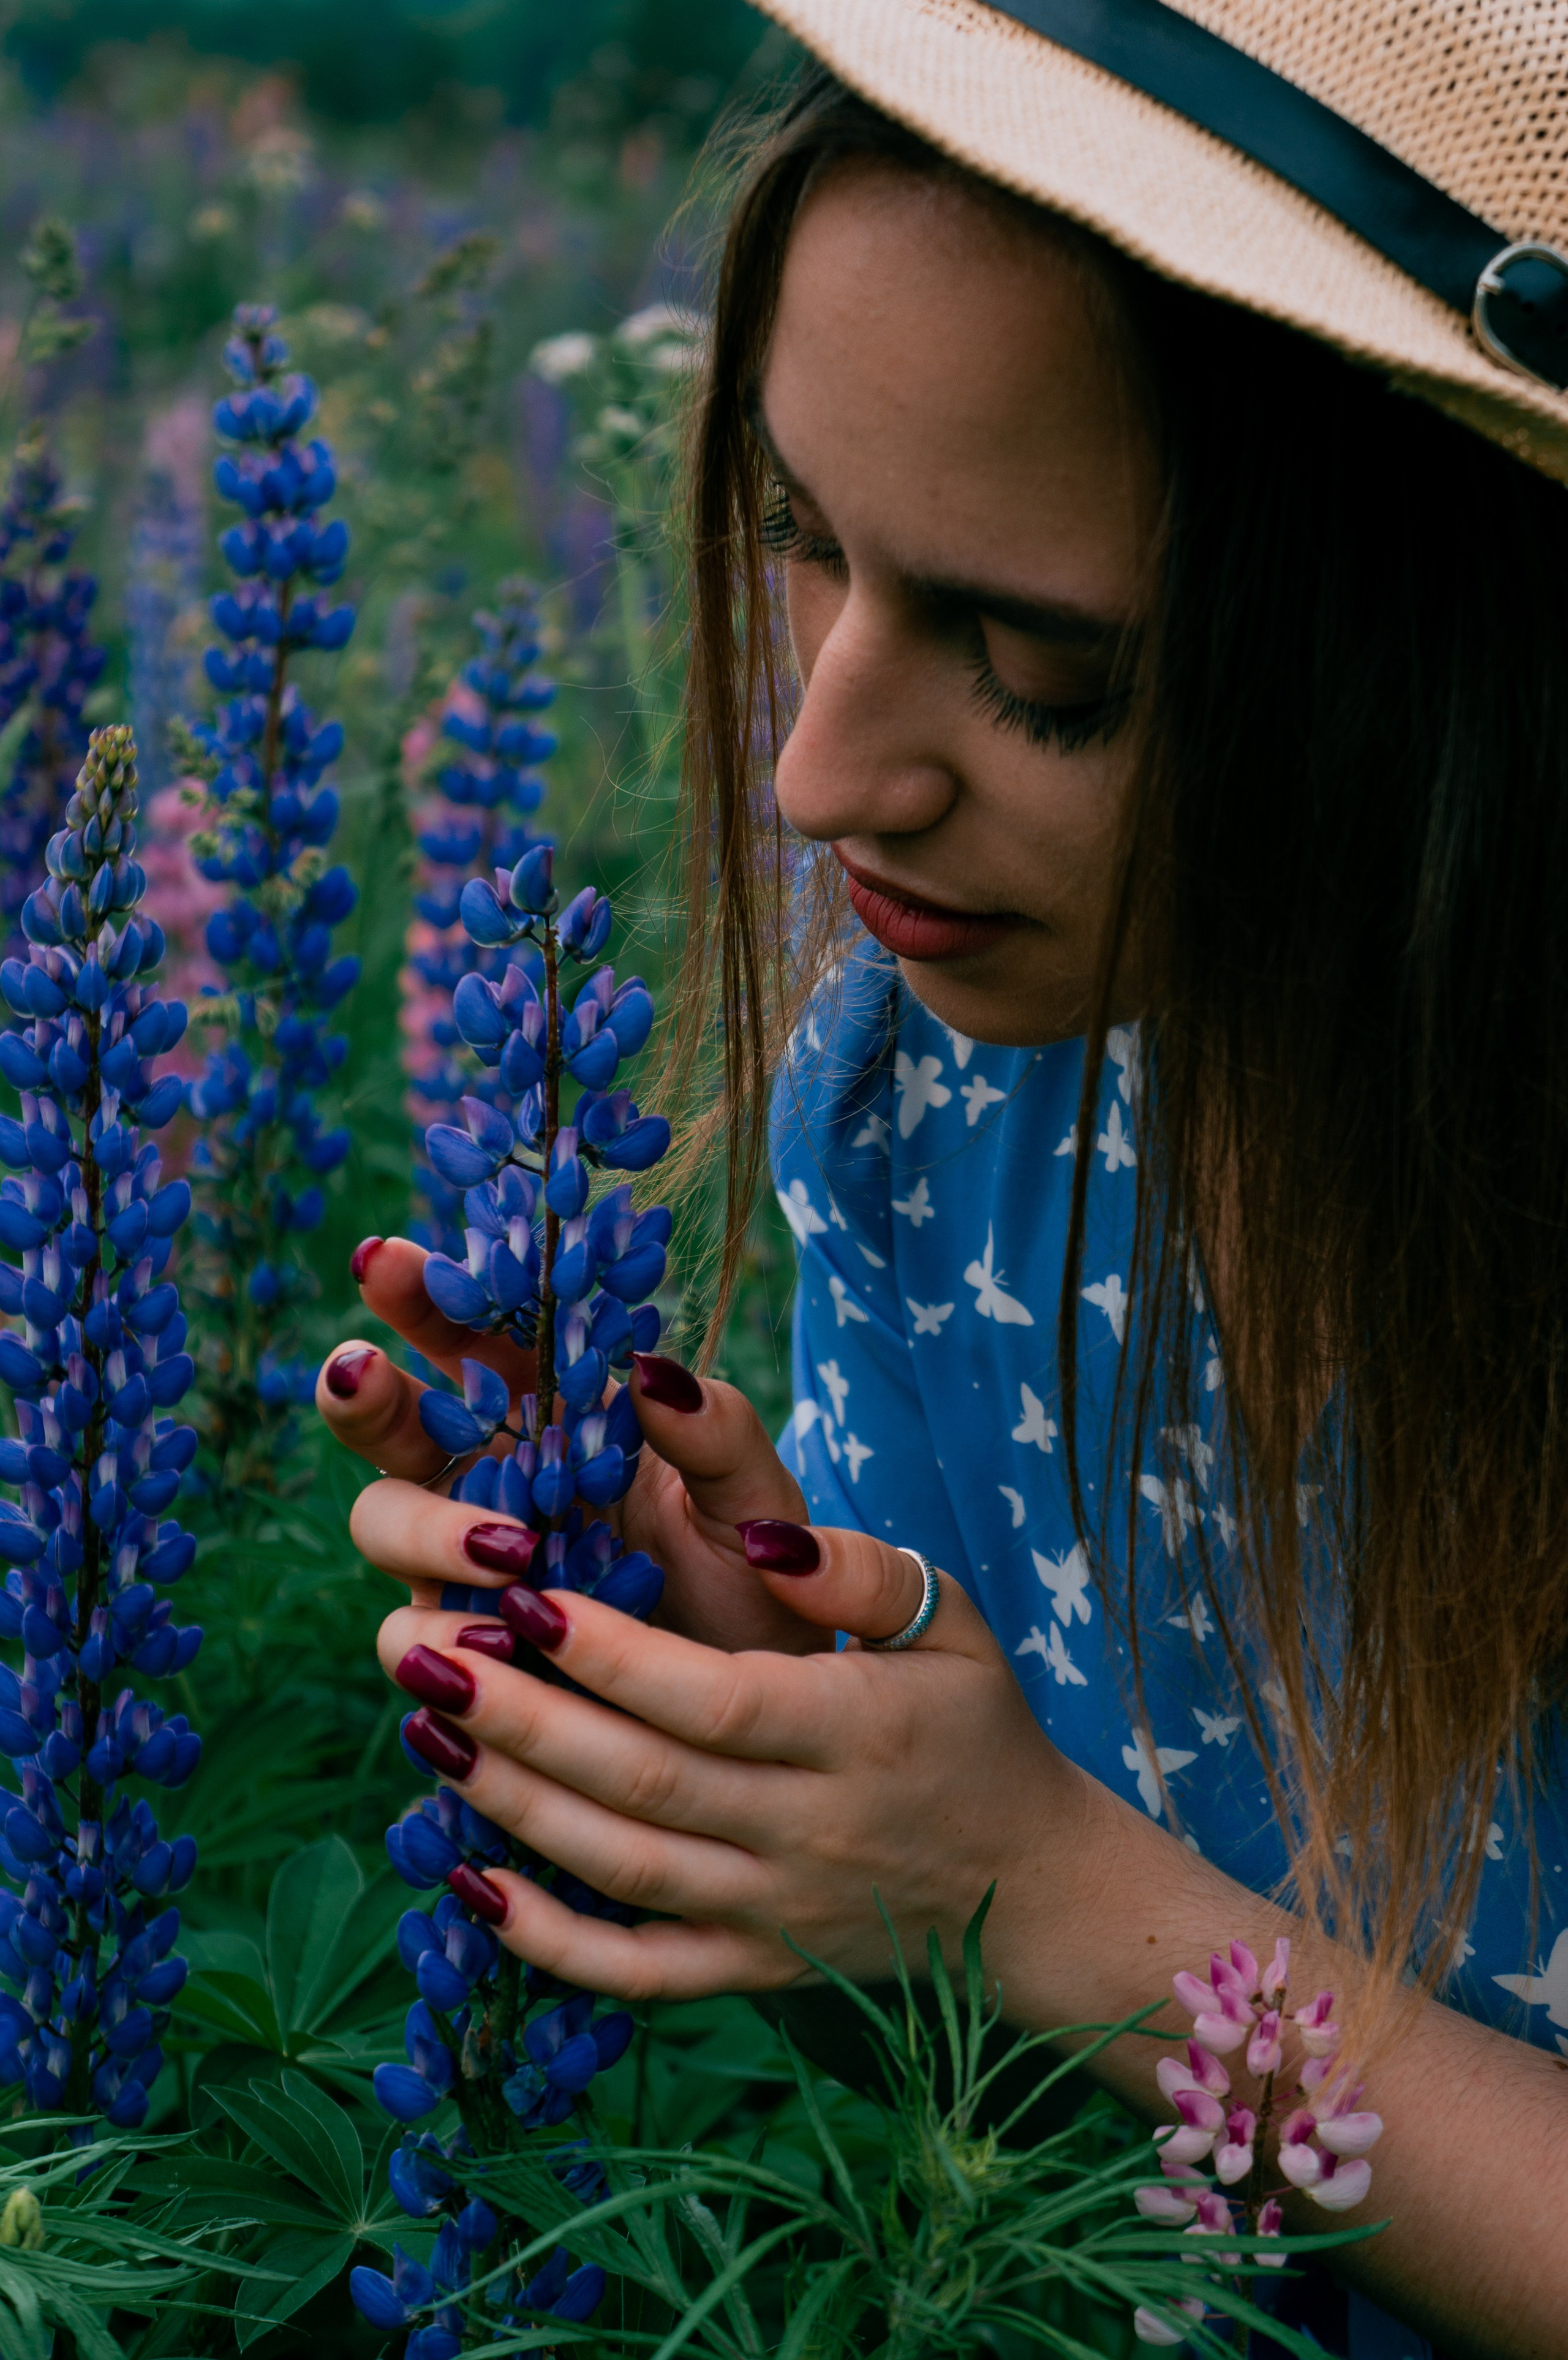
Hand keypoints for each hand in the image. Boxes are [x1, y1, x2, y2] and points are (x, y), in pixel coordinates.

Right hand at [316, 1233, 829, 1652]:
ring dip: (427, 1527)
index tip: (388, 1260)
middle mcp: (494, 1483)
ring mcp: (465, 1573)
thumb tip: (653, 1369)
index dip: (428, 1296)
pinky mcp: (466, 1663)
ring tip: (515, 1550)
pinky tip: (500, 1641)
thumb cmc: (762, 1590)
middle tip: (360, 1371)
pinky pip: (413, 1640)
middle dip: (362, 1391)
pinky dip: (443, 1635)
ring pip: (384, 1523)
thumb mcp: (756, 1502)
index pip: (478, 1339)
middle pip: (393, 1423)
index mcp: (559, 1417)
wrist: (773, 1731)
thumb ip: (716, 1432)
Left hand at [368, 1512, 1094, 2005]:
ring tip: (426, 1727)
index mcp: (855, 1733)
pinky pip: (634, 1971)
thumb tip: (762, 1539)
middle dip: (520, 1716)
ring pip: (621, 1868)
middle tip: (421, 1649)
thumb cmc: (976, 1726)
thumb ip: (860, 1571)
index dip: (609, 1653)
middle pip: (641, 1781)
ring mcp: (773, 1913)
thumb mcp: (952, 1621)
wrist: (1032, 1892)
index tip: (521, 1592)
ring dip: (510, 1802)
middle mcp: (807, 1831)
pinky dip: (547, 1939)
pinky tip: (468, 1878)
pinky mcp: (750, 1971)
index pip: (711, 1698)